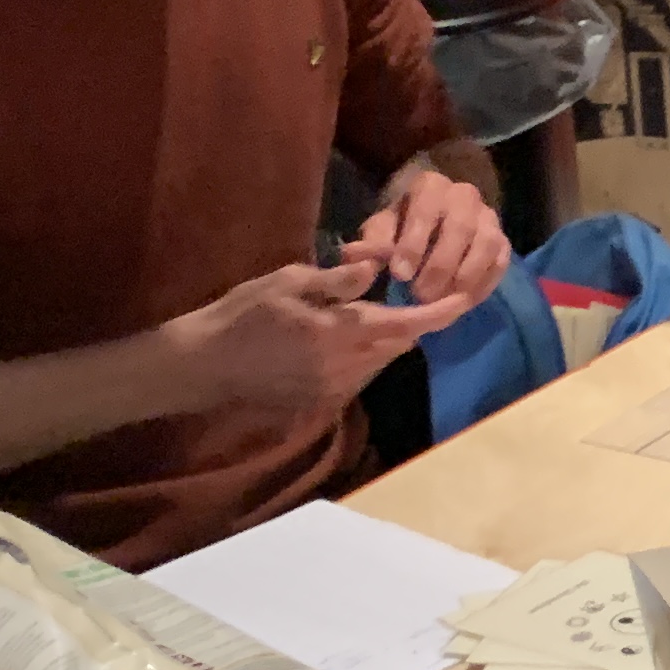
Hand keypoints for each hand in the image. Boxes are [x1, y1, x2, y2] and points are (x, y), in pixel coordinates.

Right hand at [172, 260, 446, 414]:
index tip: (466, 298)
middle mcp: (346, 368)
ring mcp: (335, 389)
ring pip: (381, 361)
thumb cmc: (241, 315)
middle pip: (399, 344)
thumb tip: (378, 268)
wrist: (203, 366)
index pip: (405, 325)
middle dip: (409, 321)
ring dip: (385, 338)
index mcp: (340, 334)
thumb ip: (338, 280)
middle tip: (403, 292)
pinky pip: (360, 375)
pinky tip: (342, 337)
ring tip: (367, 311)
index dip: (440, 313)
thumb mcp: (288, 282)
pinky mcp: (322, 401)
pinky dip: (364, 355)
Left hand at [350, 164, 509, 325]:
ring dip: (466, 276)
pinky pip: (501, 262)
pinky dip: (485, 283)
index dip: (413, 244)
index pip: (425, 211)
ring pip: (486, 244)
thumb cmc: (401, 228)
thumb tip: (354, 256)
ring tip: (445, 302)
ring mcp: (488, 217)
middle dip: (440, 265)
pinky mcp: (503, 240)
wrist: (434, 222)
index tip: (399, 276)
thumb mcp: (381, 230)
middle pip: (460, 228)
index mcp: (430, 186)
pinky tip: (464, 301)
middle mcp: (464, 195)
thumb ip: (370, 242)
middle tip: (421, 296)